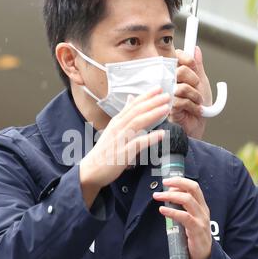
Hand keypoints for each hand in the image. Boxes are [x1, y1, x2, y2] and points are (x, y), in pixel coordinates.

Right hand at [80, 86, 169, 207]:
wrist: (90, 170)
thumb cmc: (104, 151)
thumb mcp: (112, 129)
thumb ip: (124, 114)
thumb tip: (131, 98)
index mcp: (116, 122)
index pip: (132, 105)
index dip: (145, 96)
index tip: (158, 88)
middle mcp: (118, 128)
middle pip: (136, 111)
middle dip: (152, 102)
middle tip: (166, 95)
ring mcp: (120, 140)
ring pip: (137, 123)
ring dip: (152, 115)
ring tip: (166, 108)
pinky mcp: (123, 154)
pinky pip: (138, 144)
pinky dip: (150, 138)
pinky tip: (162, 134)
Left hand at [153, 177, 211, 258]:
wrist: (204, 257)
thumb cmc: (194, 237)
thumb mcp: (189, 219)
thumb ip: (181, 209)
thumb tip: (167, 198)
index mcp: (201, 206)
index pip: (194, 187)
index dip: (181, 181)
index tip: (167, 180)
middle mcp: (203, 210)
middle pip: (192, 189)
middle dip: (177, 183)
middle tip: (163, 183)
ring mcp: (201, 220)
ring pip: (188, 200)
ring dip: (170, 196)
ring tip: (157, 196)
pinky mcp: (197, 230)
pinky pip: (184, 217)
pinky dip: (172, 212)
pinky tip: (162, 210)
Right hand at [170, 46, 211, 139]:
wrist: (198, 126)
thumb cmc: (198, 106)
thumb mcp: (201, 84)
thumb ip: (198, 67)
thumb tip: (195, 49)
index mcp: (176, 74)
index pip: (176, 57)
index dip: (186, 58)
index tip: (192, 64)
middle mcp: (169, 83)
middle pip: (180, 71)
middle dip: (195, 82)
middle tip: (197, 90)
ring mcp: (167, 95)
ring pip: (182, 87)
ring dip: (196, 97)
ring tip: (197, 103)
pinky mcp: (167, 108)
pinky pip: (181, 101)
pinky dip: (193, 106)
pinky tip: (193, 111)